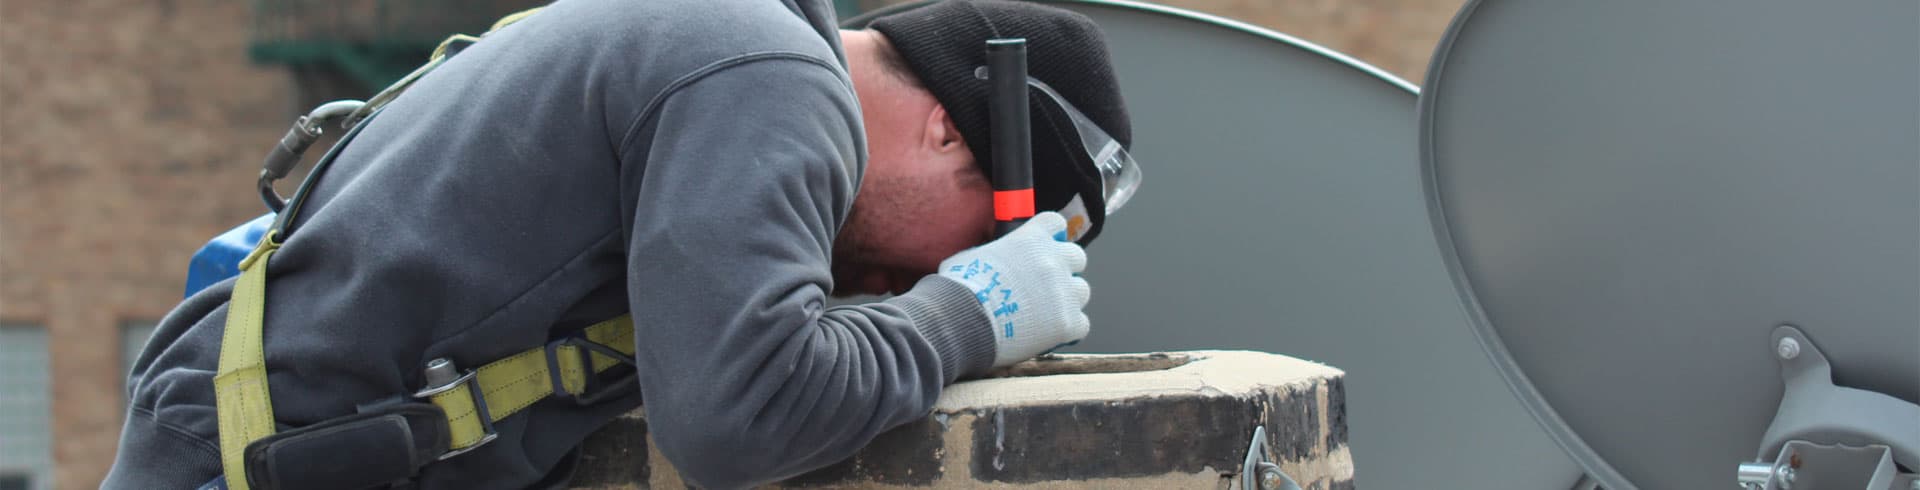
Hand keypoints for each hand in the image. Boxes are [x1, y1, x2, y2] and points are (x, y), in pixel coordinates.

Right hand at [936, 212, 1090, 366]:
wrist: (962, 320)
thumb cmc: (959, 289)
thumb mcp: (973, 256)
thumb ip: (995, 252)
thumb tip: (994, 258)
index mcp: (1032, 239)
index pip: (1055, 224)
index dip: (1052, 236)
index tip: (1046, 246)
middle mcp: (1053, 261)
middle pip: (1077, 257)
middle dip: (1064, 269)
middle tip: (1045, 285)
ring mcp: (1063, 292)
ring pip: (1081, 291)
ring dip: (1067, 300)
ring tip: (1045, 313)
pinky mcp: (1067, 322)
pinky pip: (1080, 324)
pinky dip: (1067, 329)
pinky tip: (1050, 334)